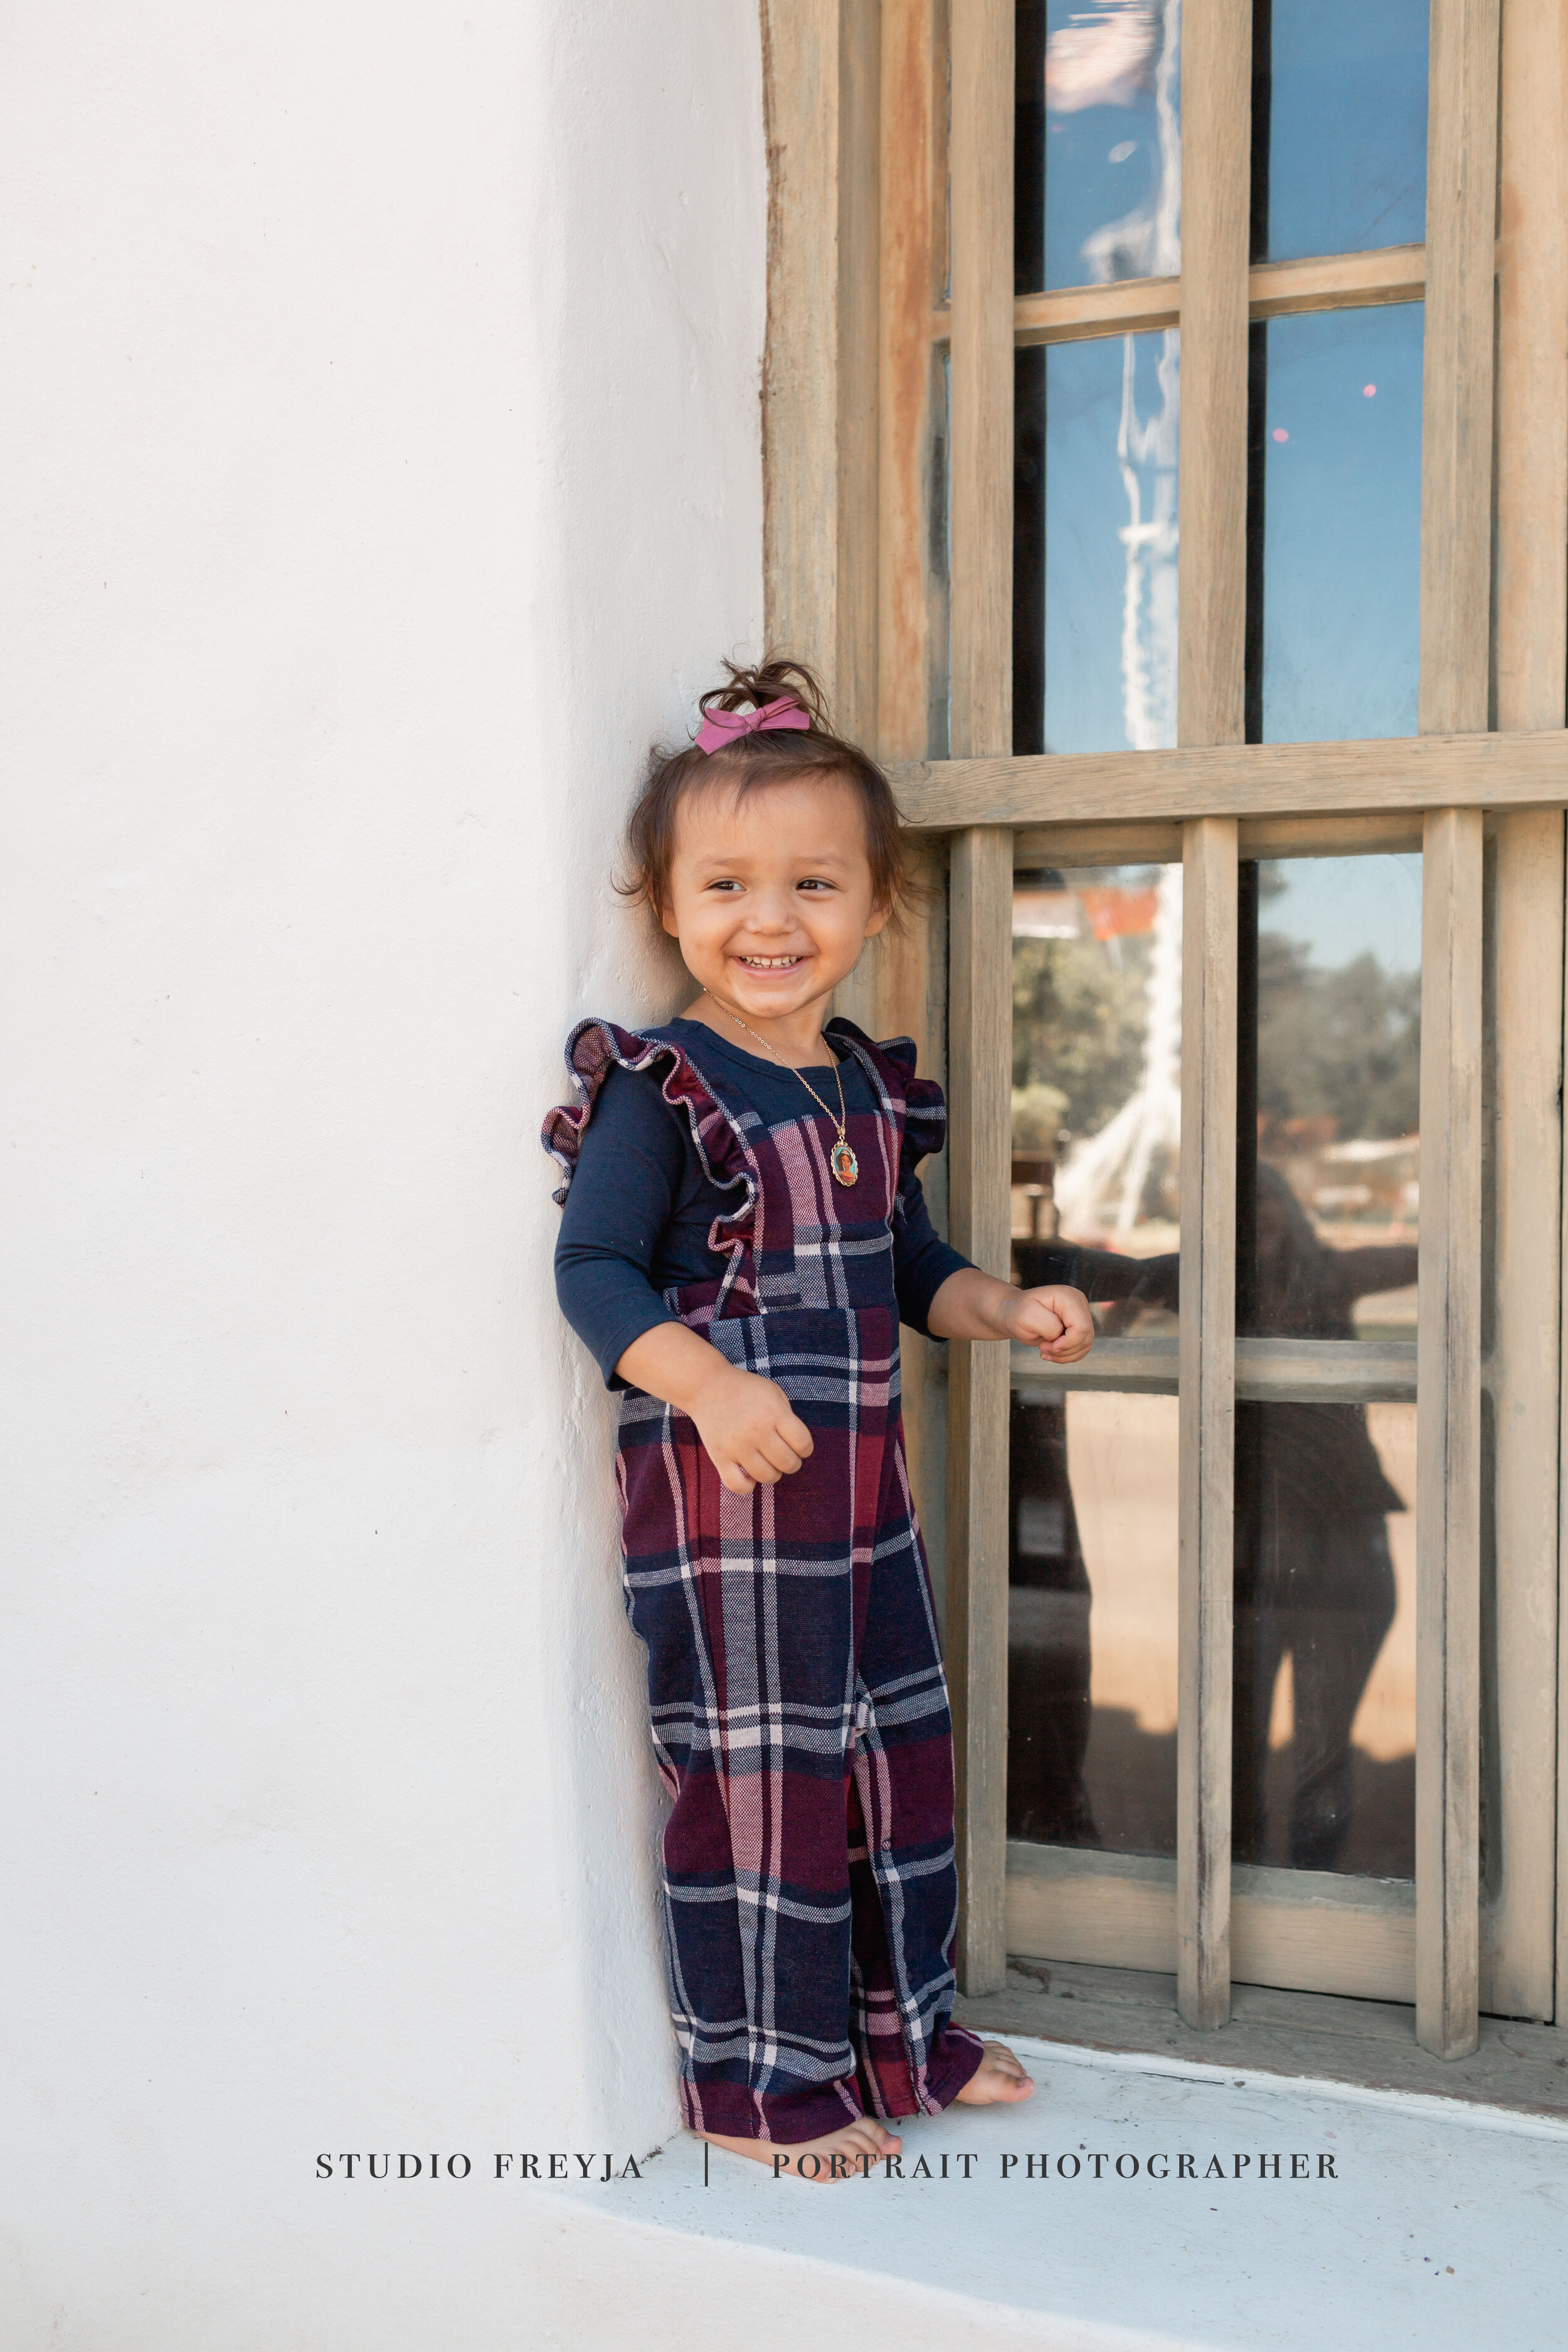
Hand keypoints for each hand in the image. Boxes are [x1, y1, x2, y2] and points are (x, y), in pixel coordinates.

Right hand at [688, 1362, 814, 1496]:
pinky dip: (748, 1486)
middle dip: (792, 1463)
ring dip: (772, 1474)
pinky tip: (749, 1473)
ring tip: (767, 1462)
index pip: (803, 1443)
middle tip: (784, 1456)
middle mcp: (756, 1430)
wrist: (706, 1386)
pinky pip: (738, 1486)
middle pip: (788, 1463)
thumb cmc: (745, 1390)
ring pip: (767, 1477)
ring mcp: (736, 1446)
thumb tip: (797, 1447)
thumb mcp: (774, 1393)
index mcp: (773, 1413)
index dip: (806, 1449)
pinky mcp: (719, 1457)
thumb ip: (788, 1418)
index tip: (799, 1447)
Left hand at [1005, 1284, 1093, 1364]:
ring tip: (1044, 1351)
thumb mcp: (1027, 1316)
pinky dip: (1066, 1355)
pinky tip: (1051, 1353)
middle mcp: (1079, 1304)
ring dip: (1065, 1355)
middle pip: (1085, 1337)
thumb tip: (1061, 1335)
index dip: (1067, 1343)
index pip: (1081, 1326)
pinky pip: (1081, 1348)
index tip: (1044, 1346)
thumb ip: (1049, 1325)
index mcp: (1068, 1297)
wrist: (1014, 1313)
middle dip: (1064, 1350)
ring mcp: (1080, 1315)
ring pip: (1085, 1344)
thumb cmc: (1018, 1312)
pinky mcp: (1078, 1327)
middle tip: (1042, 1348)